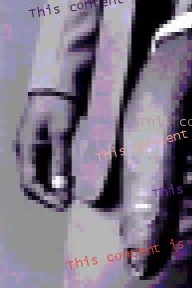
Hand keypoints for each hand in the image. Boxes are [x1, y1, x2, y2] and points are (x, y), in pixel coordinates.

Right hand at [15, 94, 77, 209]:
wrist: (60, 82)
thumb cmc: (59, 104)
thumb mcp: (60, 132)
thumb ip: (59, 160)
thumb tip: (59, 188)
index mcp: (25, 148)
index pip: (30, 183)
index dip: (46, 197)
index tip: (63, 205)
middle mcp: (26, 148)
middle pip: (32, 181)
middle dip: (49, 195)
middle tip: (68, 203)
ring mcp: (33, 144)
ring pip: (39, 173)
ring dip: (53, 185)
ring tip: (71, 193)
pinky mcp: (42, 140)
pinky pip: (45, 163)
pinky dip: (56, 173)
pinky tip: (70, 176)